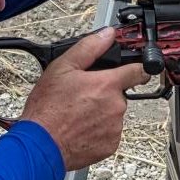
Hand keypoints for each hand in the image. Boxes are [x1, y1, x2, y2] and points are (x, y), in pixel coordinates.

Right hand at [20, 28, 145, 169]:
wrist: (41, 144)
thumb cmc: (48, 109)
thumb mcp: (62, 68)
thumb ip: (89, 48)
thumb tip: (106, 35)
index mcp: (108, 85)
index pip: (139, 71)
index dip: (137, 67)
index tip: (137, 69)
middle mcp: (116, 106)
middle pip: (119, 94)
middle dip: (105, 93)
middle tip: (82, 97)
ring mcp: (114, 127)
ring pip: (113, 114)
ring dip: (101, 112)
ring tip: (77, 114)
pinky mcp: (110, 145)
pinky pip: (109, 133)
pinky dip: (98, 130)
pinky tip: (80, 127)